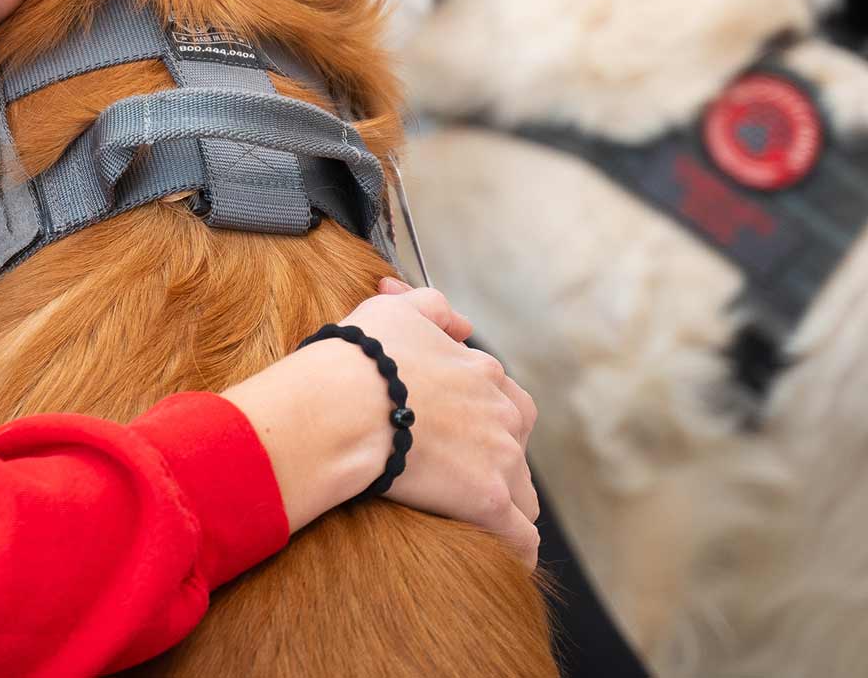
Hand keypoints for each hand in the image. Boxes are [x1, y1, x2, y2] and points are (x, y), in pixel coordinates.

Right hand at [221, 281, 538, 566]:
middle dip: (496, 459)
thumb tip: (461, 323)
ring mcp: (499, 457)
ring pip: (522, 492)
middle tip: (458, 473)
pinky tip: (507, 558)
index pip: (499, 398)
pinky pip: (520, 536)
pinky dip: (516, 548)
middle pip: (515, 444)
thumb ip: (434, 309)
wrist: (344, 402)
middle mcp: (501, 412)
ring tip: (481, 522)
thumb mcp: (396, 310)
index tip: (449, 430)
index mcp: (481, 371)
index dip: (476, 415)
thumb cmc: (360, 357)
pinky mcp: (488, 500)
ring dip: (507, 504)